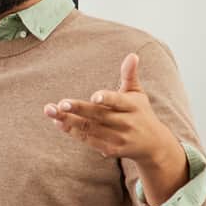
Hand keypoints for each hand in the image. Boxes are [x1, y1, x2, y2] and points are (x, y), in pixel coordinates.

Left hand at [45, 53, 187, 204]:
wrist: (154, 145)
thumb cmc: (141, 112)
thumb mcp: (138, 93)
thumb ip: (130, 75)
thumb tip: (132, 55)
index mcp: (132, 106)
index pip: (118, 101)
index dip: (107, 98)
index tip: (94, 97)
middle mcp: (126, 122)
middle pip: (99, 115)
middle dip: (78, 109)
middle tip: (60, 104)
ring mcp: (119, 138)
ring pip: (90, 128)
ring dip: (69, 121)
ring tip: (51, 111)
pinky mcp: (112, 150)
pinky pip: (89, 140)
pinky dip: (73, 132)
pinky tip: (59, 123)